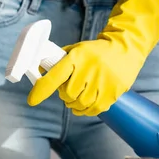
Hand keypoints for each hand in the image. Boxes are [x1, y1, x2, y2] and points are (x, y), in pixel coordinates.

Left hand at [27, 0, 158, 115]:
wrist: (126, 48)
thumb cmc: (95, 51)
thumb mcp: (76, 50)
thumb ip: (58, 61)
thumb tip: (38, 70)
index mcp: (77, 57)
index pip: (55, 76)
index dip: (42, 90)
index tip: (32, 100)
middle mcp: (89, 69)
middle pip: (67, 94)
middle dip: (65, 95)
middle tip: (70, 89)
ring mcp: (102, 81)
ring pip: (80, 104)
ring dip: (75, 104)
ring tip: (78, 96)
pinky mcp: (113, 91)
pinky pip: (94, 109)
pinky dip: (86, 110)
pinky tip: (85, 105)